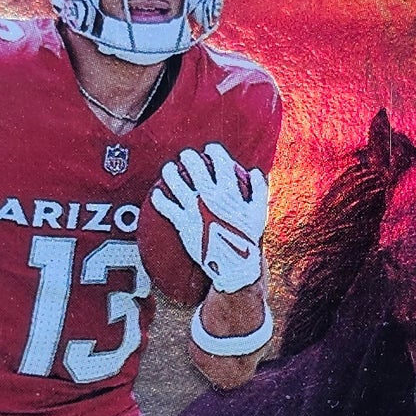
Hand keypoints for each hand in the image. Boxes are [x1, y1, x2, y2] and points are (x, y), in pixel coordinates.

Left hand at [150, 143, 268, 294]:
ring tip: (167, 169)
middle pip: (194, 166)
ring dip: (169, 172)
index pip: (219, 161)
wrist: (234, 266)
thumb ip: (259, 189)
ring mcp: (194, 209)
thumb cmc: (248, 239)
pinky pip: (166, 207)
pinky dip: (159, 198)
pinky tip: (156, 194)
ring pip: (176, 182)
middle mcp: (210, 196)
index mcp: (230, 191)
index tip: (209, 149)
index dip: (213, 151)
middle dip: (188, 157)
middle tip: (185, 156)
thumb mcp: (260, 213)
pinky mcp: (183, 223)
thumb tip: (255, 171)